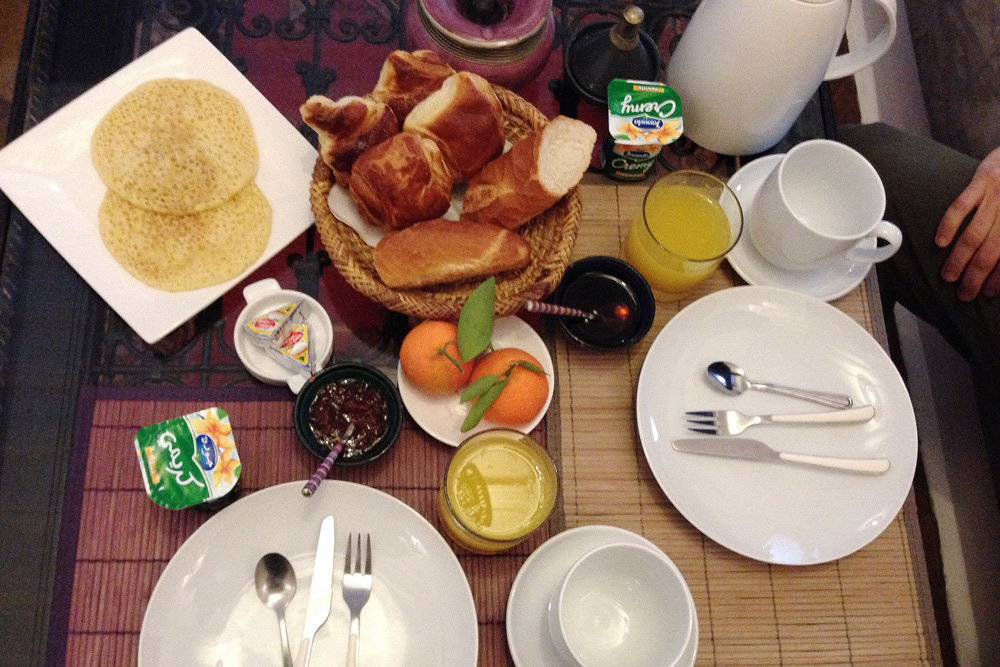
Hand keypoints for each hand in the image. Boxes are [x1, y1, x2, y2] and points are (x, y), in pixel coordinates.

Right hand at [937, 147, 999, 299]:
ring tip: (948, 276)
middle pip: (992, 252)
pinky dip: (950, 225)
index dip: (999, 279)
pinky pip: (962, 206)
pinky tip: (941, 242)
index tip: (987, 294)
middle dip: (976, 276)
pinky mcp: (983, 180)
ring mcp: (997, 195)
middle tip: (964, 294)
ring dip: (960, 259)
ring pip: (975, 235)